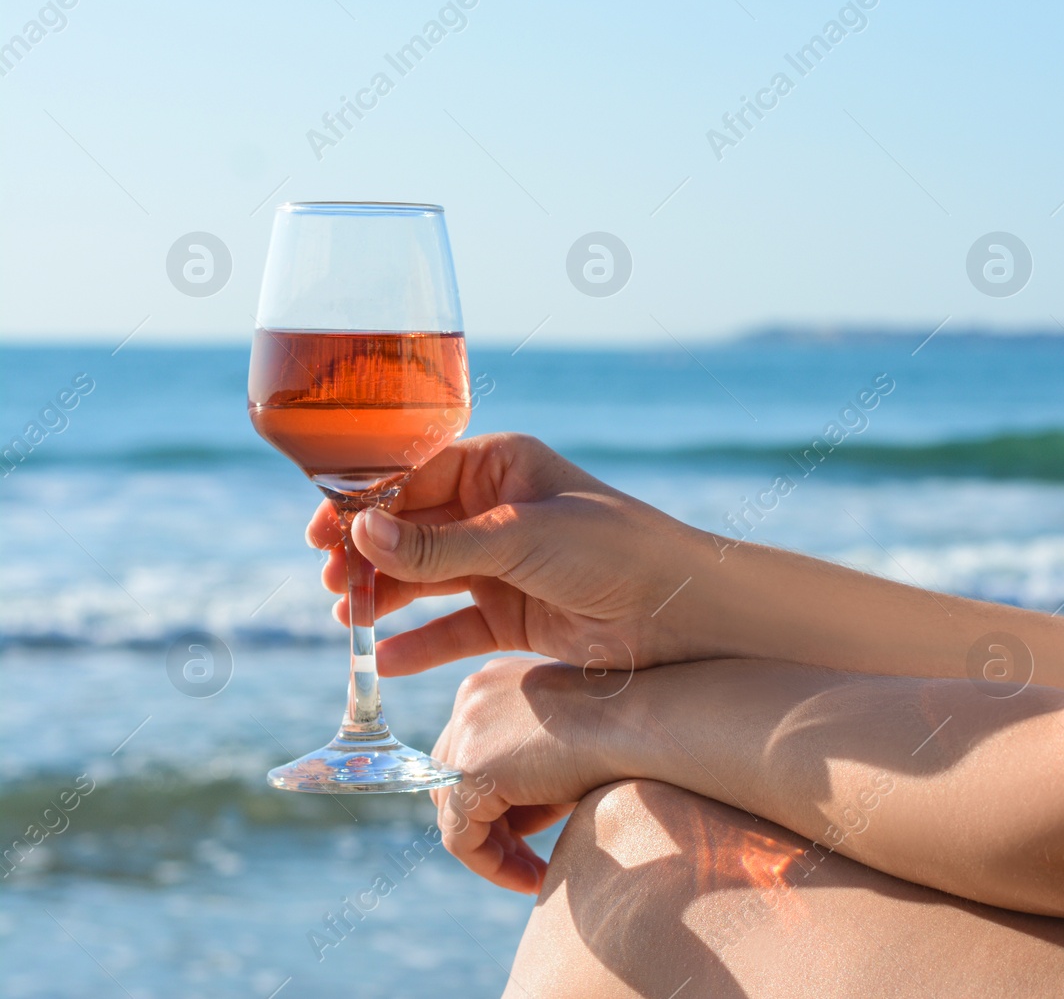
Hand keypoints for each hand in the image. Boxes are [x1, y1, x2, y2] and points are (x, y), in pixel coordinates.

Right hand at [307, 433, 707, 676]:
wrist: (681, 612)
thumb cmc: (613, 550)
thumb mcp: (519, 538)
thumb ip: (438, 543)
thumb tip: (359, 532)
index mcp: (502, 466)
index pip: (414, 476)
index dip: (363, 503)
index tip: (321, 531)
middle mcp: (498, 510)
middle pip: (413, 528)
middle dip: (367, 553)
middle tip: (329, 580)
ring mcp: (505, 564)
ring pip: (427, 577)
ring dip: (385, 596)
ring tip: (346, 616)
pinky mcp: (516, 615)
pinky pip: (454, 627)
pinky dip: (420, 642)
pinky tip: (384, 659)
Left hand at [429, 656, 610, 892]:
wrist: (644, 723)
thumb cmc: (626, 734)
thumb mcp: (565, 749)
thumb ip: (529, 773)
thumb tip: (505, 824)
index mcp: (493, 681)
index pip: (470, 751)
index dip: (496, 799)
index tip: (531, 835)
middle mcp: (471, 695)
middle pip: (453, 779)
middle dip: (490, 825)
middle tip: (529, 861)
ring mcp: (465, 730)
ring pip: (454, 811)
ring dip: (492, 849)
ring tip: (533, 876)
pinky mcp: (470, 769)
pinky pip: (461, 837)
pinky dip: (491, 865)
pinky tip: (532, 880)